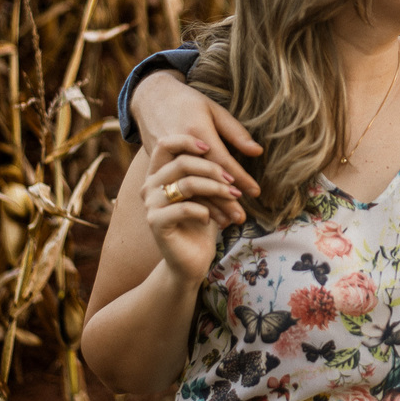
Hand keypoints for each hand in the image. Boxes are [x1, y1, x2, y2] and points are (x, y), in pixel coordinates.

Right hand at [133, 70, 261, 224]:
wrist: (150, 97)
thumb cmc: (188, 103)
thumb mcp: (214, 111)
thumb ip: (235, 133)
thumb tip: (257, 151)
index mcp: (193, 132)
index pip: (220, 160)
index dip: (238, 177)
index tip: (255, 191)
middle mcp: (175, 151)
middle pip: (205, 179)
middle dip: (225, 198)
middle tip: (244, 214)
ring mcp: (160, 167)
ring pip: (190, 191)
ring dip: (212, 206)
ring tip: (230, 219)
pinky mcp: (151, 177)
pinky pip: (176, 197)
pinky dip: (195, 207)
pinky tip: (209, 216)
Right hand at [140, 135, 239, 281]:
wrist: (193, 259)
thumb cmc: (204, 220)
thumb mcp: (211, 190)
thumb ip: (213, 169)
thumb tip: (248, 147)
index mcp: (160, 172)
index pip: (165, 145)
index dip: (187, 141)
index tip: (209, 147)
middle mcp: (150, 185)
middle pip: (182, 162)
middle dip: (214, 170)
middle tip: (234, 183)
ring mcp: (151, 203)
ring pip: (187, 184)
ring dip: (216, 190)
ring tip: (234, 199)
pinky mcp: (156, 222)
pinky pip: (184, 208)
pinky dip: (204, 211)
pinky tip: (210, 219)